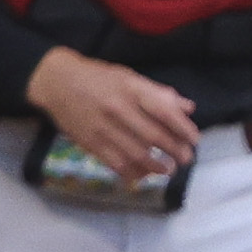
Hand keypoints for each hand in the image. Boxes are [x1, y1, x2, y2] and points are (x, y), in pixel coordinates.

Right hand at [28, 46, 202, 187]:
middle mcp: (118, 108)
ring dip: (157, 166)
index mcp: (131, 89)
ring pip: (136, 153)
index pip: (164, 111)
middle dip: (175, 151)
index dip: (183, 129)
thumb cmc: (98, 78)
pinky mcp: (90, 143)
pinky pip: (116, 163)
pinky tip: (144, 174)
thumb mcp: (129, 77)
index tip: (194, 140)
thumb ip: (159, 93)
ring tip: (169, 169)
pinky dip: (133, 172)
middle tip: (186, 159)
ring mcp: (103, 127)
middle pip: (153, 136)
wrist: (56, 82)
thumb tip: (188, 108)